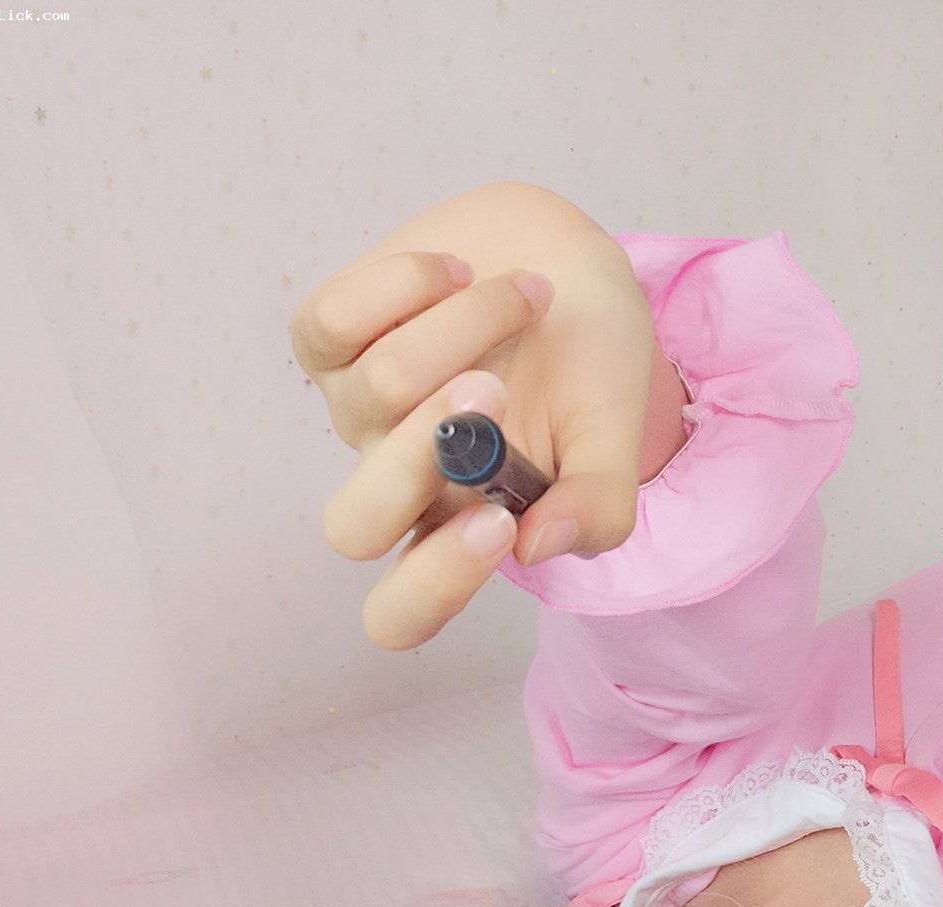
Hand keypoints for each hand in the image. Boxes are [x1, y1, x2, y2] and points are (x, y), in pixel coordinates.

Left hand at [291, 182, 659, 648]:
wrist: (562, 258)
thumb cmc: (588, 361)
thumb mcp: (616, 439)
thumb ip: (598, 505)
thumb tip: (539, 544)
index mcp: (465, 532)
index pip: (404, 612)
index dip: (436, 583)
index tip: (501, 525)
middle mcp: (400, 483)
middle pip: (354, 527)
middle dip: (418, 456)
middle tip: (494, 387)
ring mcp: (356, 412)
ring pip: (377, 387)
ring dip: (468, 325)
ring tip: (527, 296)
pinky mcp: (326, 337)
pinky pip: (336, 320)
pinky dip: (410, 283)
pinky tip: (456, 272)